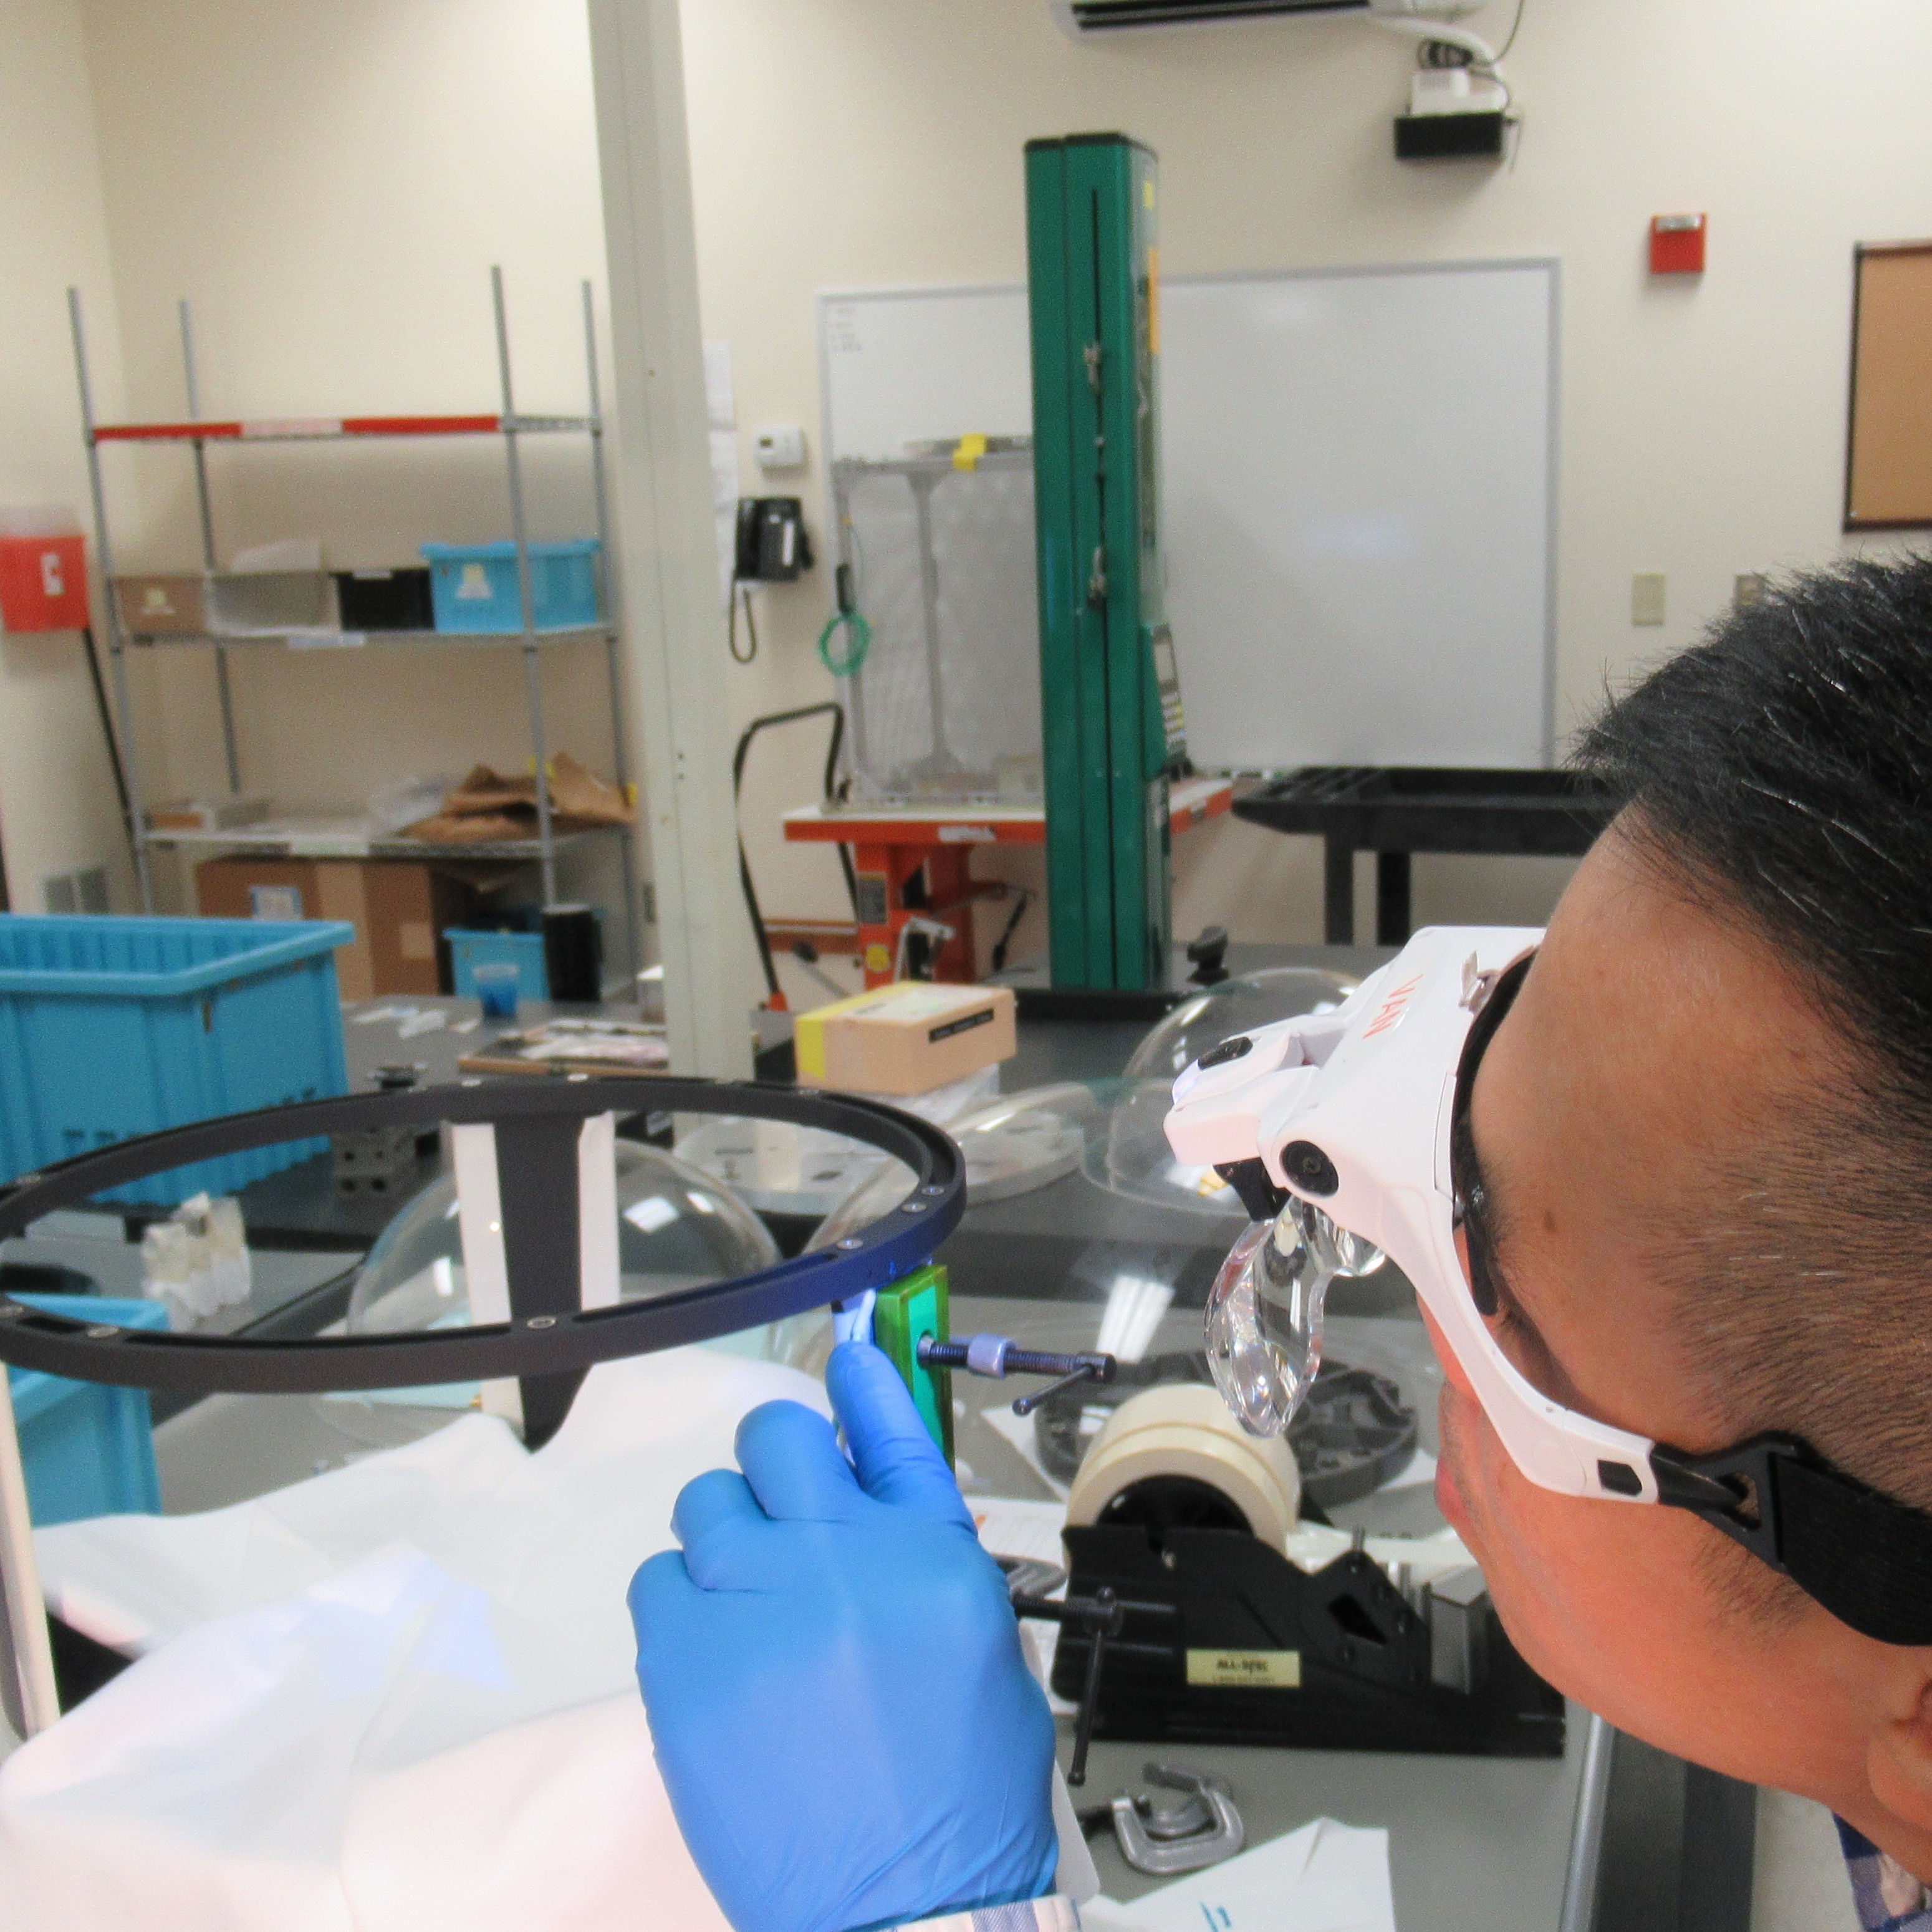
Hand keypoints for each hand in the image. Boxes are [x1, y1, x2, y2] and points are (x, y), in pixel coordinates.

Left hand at [629, 1341, 1059, 1931]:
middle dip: (775, 1461)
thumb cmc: (955, 1795)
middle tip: (780, 1507)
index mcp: (929, 1556)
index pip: (887, 1428)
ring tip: (747, 1603)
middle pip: (776, 1440)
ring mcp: (758, 1607)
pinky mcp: (685, 1665)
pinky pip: (655, 1582)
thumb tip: (867, 1496)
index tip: (843, 1361)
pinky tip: (715, 1653)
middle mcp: (842, 1562)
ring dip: (723, 1538)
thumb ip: (919, 1556)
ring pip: (704, 1505)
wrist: (907, 1906)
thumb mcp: (978, 1649)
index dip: (859, 1384)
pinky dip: (679, 1605)